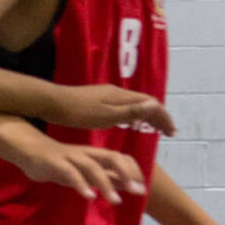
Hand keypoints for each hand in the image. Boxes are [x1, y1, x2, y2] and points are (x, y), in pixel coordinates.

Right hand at [14, 134, 147, 204]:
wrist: (29, 151)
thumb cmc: (61, 163)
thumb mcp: (85, 172)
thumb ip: (104, 178)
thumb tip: (127, 186)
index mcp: (95, 155)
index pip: (121, 157)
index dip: (133, 171)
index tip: (141, 189)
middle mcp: (87, 154)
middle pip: (112, 157)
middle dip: (127, 174)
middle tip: (137, 192)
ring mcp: (71, 157)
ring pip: (92, 167)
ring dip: (106, 184)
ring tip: (116, 201)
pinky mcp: (55, 163)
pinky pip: (70, 173)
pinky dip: (81, 184)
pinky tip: (89, 197)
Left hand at [49, 85, 176, 136]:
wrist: (53, 103)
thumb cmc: (79, 112)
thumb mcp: (106, 116)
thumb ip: (131, 112)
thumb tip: (155, 106)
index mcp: (121, 96)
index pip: (151, 103)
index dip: (164, 116)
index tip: (172, 131)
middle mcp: (118, 92)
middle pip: (146, 102)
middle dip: (160, 116)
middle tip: (168, 132)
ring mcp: (108, 95)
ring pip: (136, 103)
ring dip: (149, 115)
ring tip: (155, 128)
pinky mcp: (100, 100)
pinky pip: (126, 105)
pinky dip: (136, 114)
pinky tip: (132, 123)